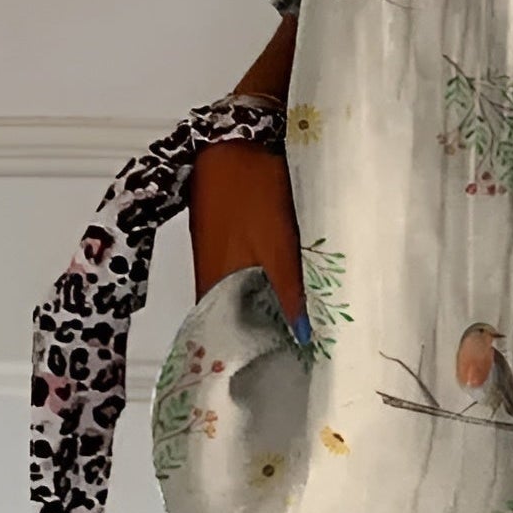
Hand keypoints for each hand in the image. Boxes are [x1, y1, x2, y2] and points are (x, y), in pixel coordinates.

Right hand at [189, 139, 309, 340]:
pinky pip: (248, 274)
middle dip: (263, 337)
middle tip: (302, 356)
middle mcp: (209, 275)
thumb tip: (303, 338)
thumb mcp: (278, 244)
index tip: (278, 376)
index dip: (248, 359)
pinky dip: (267, 285)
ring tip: (303, 331)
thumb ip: (289, 290)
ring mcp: (218, 254)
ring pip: (243, 296)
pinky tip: (294, 290)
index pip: (223, 340)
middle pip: (235, 319)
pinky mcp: (230, 236)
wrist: (240, 136)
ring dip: (267, 311)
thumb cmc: (254, 190)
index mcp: (212, 285)